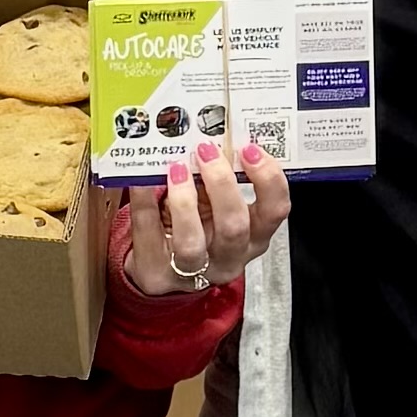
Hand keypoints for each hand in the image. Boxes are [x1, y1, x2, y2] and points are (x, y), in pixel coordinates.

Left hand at [124, 141, 290, 298]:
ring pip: (191, 243)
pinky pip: (149, 234)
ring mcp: (193, 272)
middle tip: (206, 152)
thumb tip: (211, 142)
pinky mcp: (158, 274)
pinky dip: (144, 201)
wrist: (164, 268)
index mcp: (253, 236)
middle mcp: (229, 257)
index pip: (275, 211)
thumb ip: (222, 182)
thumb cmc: (199, 228)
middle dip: (221, 184)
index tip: (250, 150)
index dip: (267, 179)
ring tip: (176, 169)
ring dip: (183, 201)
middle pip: (234, 227)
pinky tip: (141, 180)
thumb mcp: (219, 207)